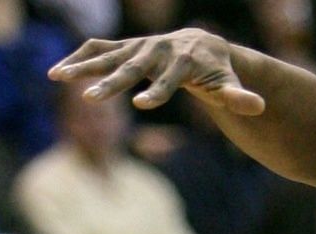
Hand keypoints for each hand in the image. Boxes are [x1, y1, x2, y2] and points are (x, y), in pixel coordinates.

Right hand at [48, 29, 264, 114]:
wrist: (204, 44)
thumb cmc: (217, 71)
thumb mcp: (229, 84)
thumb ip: (239, 97)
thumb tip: (259, 107)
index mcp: (182, 61)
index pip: (168, 80)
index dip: (156, 92)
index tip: (140, 106)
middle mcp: (157, 50)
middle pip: (132, 68)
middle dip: (111, 83)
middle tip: (91, 98)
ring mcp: (138, 47)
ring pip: (108, 56)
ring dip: (83, 66)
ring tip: (56, 77)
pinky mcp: (126, 47)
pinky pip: (99, 50)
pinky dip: (78, 57)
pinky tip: (57, 71)